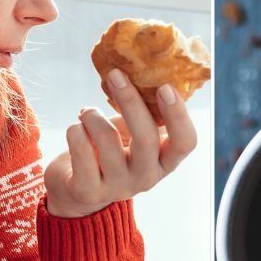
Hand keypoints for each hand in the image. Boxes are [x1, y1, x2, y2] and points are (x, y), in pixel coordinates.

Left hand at [45, 69, 196, 217]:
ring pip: (106, 139)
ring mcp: (117, 187)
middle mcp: (146, 178)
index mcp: (164, 161)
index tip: (165, 87)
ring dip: (92, 115)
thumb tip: (144, 69)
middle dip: (130, 101)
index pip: (186, 142)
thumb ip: (144, 112)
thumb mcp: (133, 134)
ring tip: (87, 113)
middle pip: (146, 138)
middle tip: (115, 74)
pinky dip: (75, 130)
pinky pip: (80, 148)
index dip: (178, 115)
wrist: (78, 189)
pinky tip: (76, 130)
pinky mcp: (87, 191)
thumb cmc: (112, 151)